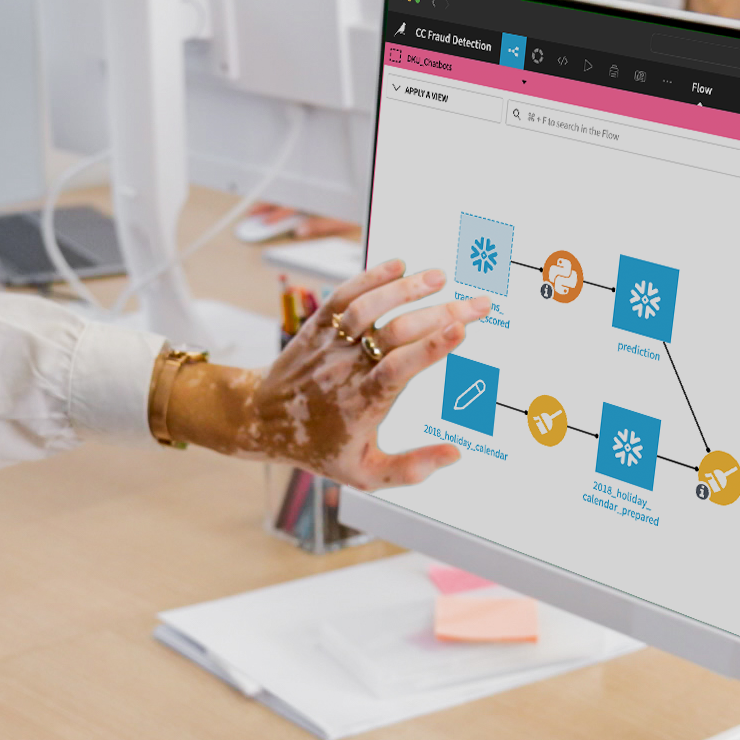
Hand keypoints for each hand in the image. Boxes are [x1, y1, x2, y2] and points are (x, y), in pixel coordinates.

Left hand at [237, 260, 490, 488]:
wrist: (261, 420)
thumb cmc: (318, 447)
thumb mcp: (363, 473)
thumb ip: (410, 468)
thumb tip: (454, 456)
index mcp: (363, 403)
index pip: (400, 369)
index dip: (431, 348)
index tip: (461, 330)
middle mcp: (347, 368)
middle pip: (397, 334)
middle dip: (441, 314)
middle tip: (478, 304)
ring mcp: (332, 344)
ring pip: (370, 308)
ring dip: (406, 289)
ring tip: (440, 277)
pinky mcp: (318, 325)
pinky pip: (344, 296)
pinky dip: (370, 277)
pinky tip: (399, 266)